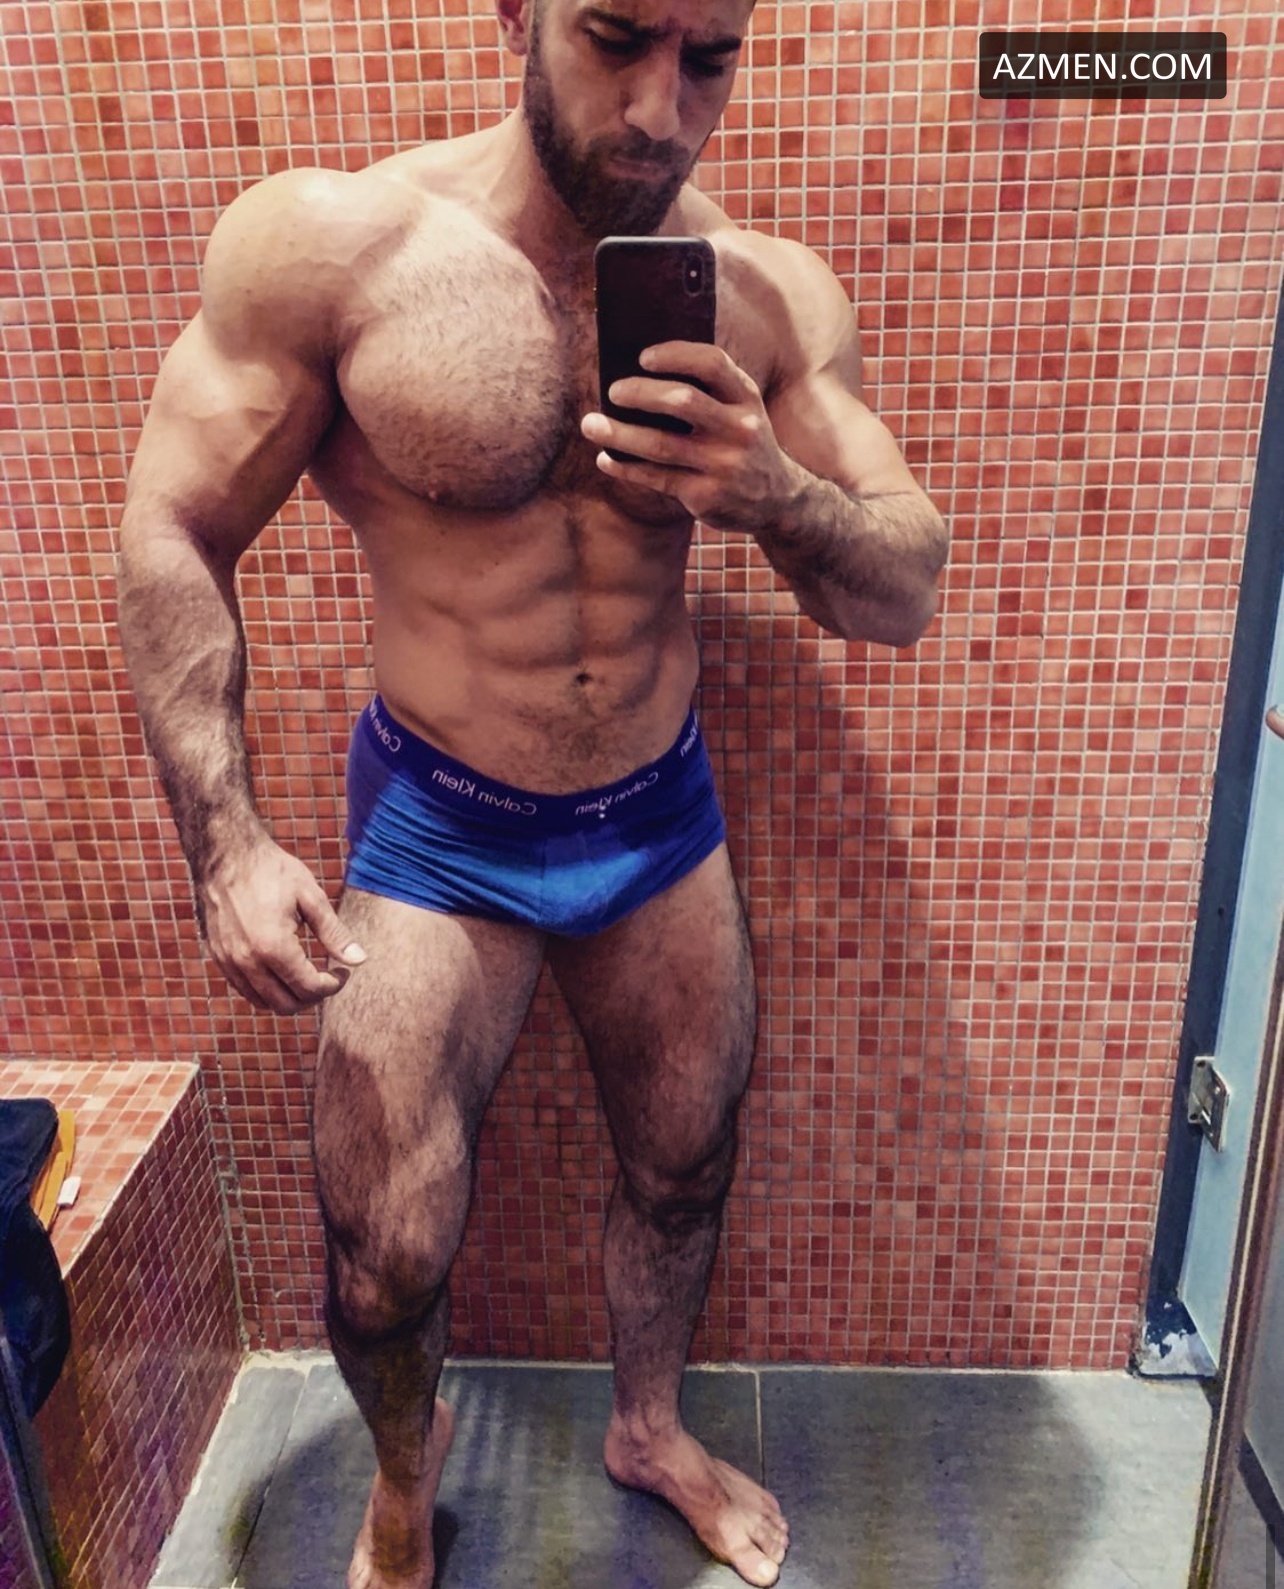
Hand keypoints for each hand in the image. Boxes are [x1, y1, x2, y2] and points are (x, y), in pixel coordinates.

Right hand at [196, 834, 365, 1014]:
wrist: (226, 854)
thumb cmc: (272, 871)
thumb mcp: (311, 897)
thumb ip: (335, 933)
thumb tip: (360, 960)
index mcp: (274, 947)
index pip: (310, 988)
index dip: (333, 985)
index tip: (343, 971)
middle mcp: (247, 961)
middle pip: (287, 1004)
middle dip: (313, 996)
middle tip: (327, 976)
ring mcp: (228, 962)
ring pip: (263, 1002)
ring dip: (289, 996)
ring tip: (307, 973)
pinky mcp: (218, 957)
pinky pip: (244, 989)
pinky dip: (267, 989)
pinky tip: (282, 968)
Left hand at [581, 341, 802, 532]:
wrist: (777, 499)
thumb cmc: (744, 443)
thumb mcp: (743, 410)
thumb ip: (710, 390)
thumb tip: (642, 371)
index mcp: (747, 398)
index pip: (712, 364)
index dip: (675, 355)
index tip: (643, 357)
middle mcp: (739, 429)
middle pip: (683, 401)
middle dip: (640, 393)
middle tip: (613, 391)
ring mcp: (723, 465)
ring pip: (661, 444)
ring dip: (619, 433)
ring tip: (591, 424)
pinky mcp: (706, 496)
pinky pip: (656, 477)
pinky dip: (626, 466)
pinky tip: (606, 458)